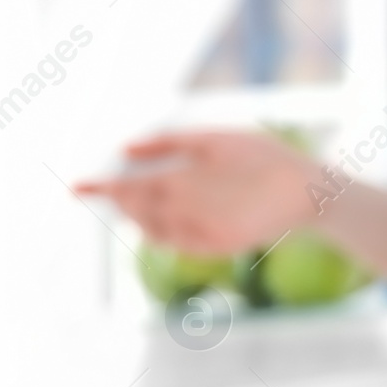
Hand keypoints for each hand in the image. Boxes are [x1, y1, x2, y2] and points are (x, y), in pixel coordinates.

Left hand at [75, 130, 323, 255]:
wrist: (310, 195)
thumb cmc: (266, 158)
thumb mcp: (219, 138)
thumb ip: (171, 141)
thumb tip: (126, 148)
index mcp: (184, 182)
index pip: (129, 187)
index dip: (102, 187)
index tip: (76, 188)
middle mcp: (188, 214)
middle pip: (137, 210)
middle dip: (120, 199)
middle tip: (103, 188)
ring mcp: (202, 236)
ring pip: (152, 230)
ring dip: (138, 215)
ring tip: (132, 201)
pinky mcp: (216, 248)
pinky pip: (174, 242)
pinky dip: (159, 230)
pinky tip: (161, 219)